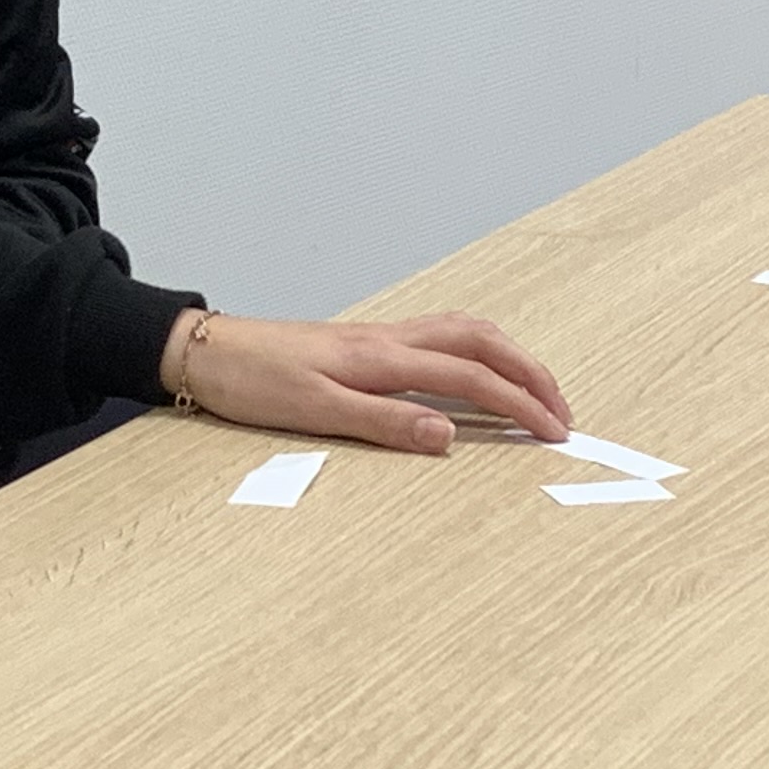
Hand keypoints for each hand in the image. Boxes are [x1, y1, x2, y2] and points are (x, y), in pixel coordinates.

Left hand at [160, 311, 570, 453]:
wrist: (206, 351)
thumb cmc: (253, 383)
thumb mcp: (316, 412)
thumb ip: (386, 424)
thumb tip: (451, 436)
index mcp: (383, 359)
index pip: (472, 377)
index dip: (521, 404)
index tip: (555, 432)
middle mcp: (389, 341)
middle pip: (482, 342)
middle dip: (531, 373)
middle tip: (562, 411)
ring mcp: (379, 338)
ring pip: (464, 332)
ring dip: (508, 357)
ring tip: (534, 390)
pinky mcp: (366, 343)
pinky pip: (439, 337)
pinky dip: (475, 351)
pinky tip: (475, 371)